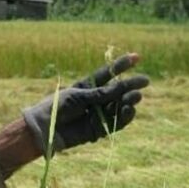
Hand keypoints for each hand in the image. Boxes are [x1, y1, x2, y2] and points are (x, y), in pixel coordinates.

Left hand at [23, 54, 148, 152]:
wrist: (45, 129)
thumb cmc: (57, 108)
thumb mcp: (79, 97)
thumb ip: (101, 94)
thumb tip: (123, 88)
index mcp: (87, 86)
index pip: (107, 74)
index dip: (122, 66)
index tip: (137, 57)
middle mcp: (94, 100)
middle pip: (116, 91)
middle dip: (130, 86)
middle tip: (144, 82)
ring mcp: (97, 115)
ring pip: (118, 107)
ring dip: (128, 101)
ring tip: (135, 97)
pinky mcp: (98, 130)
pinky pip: (115, 123)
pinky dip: (124, 117)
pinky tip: (129, 110)